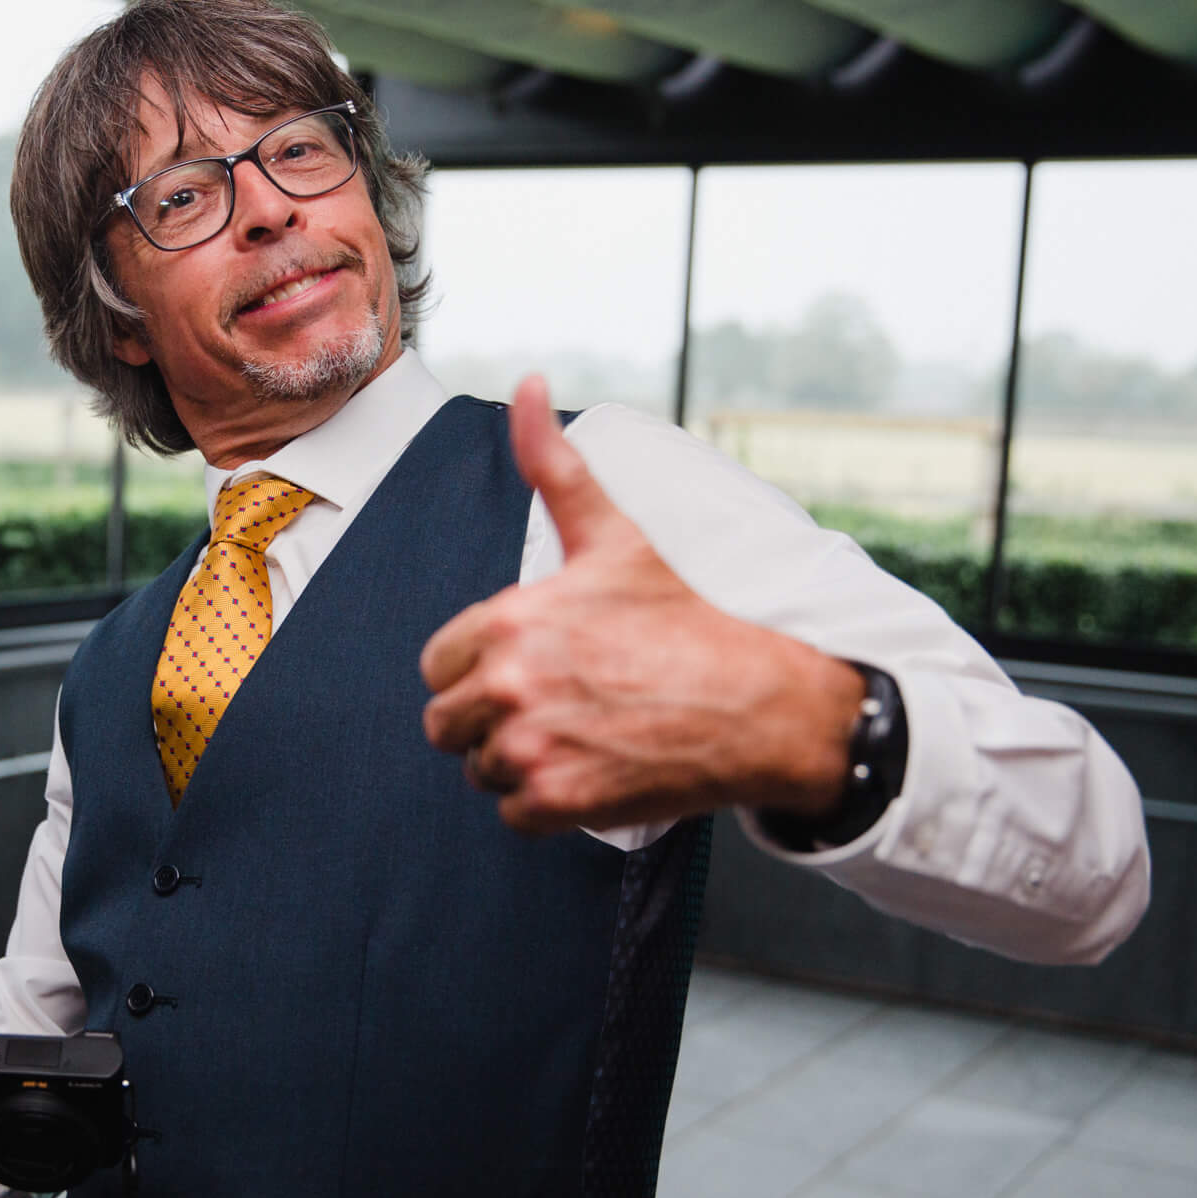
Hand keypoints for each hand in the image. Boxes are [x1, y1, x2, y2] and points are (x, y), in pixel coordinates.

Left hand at [419, 375, 865, 834]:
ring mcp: (531, 746)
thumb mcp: (612, 535)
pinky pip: (512, 813)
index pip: (439, 665)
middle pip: (447, 724)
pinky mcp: (556, 800)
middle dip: (491, 719)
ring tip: (580, 732)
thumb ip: (553, 465)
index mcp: (508, 621)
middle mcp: (509, 684)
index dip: (482, 667)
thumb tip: (526, 384)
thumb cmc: (682, 620)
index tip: (535, 663)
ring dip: (518, 761)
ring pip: (480, 769)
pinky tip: (590, 767)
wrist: (756, 704)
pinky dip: (545, 802)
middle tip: (558, 703)